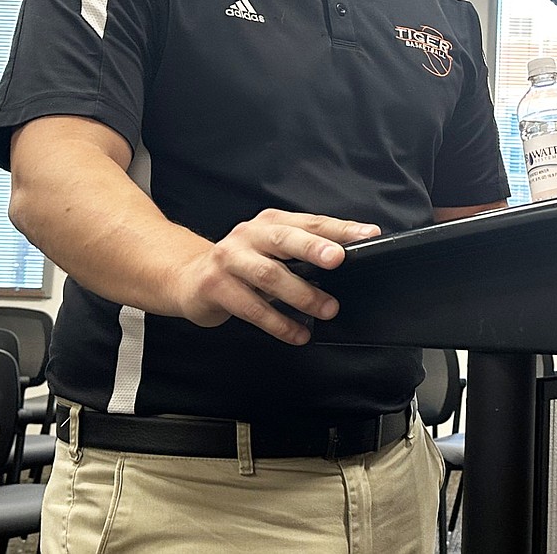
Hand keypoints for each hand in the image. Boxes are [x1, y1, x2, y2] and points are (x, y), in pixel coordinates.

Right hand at [173, 208, 379, 345]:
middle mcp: (249, 235)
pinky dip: (278, 323)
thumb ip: (301, 252)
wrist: (188, 278)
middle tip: (339, 259)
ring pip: (268, 275)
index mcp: (269, 223)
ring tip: (328, 309)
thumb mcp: (270, 250)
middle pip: (284, 239)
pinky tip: (298, 333)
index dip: (340, 228)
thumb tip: (346, 261)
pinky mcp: (215, 287)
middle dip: (313, 248)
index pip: (310, 222)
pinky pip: (251, 307)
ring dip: (301, 294)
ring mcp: (229, 259)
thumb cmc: (241, 264)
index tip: (368, 234)